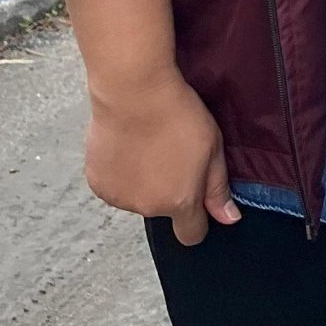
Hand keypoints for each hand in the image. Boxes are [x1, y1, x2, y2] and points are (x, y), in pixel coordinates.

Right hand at [84, 64, 240, 244]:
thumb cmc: (177, 114)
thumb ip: (218, 188)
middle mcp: (148, 207)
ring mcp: (119, 197)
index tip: (196, 199)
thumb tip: (229, 219)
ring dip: (142, 181)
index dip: (197, 220)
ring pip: (136, 197)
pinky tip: (125, 145)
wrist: (134, 91)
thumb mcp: (212, 146)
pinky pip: (114, 185)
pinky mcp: (97, 182)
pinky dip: (119, 172)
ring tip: (146, 145)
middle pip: (163, 209)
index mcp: (179, 201)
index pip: (191, 234)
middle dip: (168, 190)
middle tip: (170, 153)